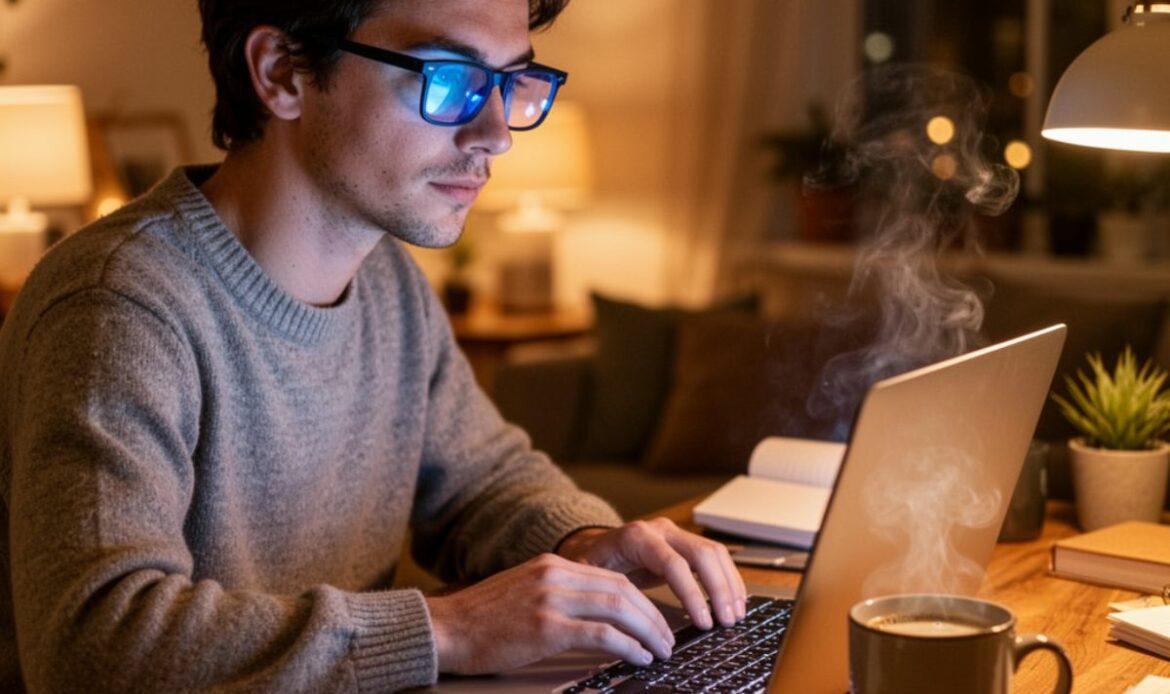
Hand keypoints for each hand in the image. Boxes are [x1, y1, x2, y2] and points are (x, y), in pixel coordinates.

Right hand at [426, 553, 675, 674]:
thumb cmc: (481, 620)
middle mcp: (555, 575)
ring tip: (661, 650)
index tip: (657, 621)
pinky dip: (628, 646)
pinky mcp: (547, 627)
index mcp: (552, 564)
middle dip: (652, 616)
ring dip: (647, 632)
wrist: (444, 629)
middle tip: (667, 639)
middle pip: (622, 590)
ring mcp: (551, 599)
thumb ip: (558, 594)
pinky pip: (602, 634)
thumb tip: (598, 615)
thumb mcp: (525, 592)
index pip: (612, 578)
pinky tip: (639, 657)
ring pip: (619, 608)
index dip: (642, 601)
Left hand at [556, 518, 746, 630]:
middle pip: (702, 554)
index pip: (674, 563)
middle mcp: (660, 530)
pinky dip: (727, 579)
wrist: (590, 545)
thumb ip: (608, 596)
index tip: (703, 622)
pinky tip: (733, 601)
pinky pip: (713, 557)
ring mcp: (675, 534)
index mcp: (637, 537)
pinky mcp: (684, 544)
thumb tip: (625, 626)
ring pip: (714, 553)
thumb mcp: (589, 579)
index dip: (692, 594)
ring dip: (729, 584)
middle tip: (727, 622)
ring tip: (735, 615)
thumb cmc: (589, 565)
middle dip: (719, 590)